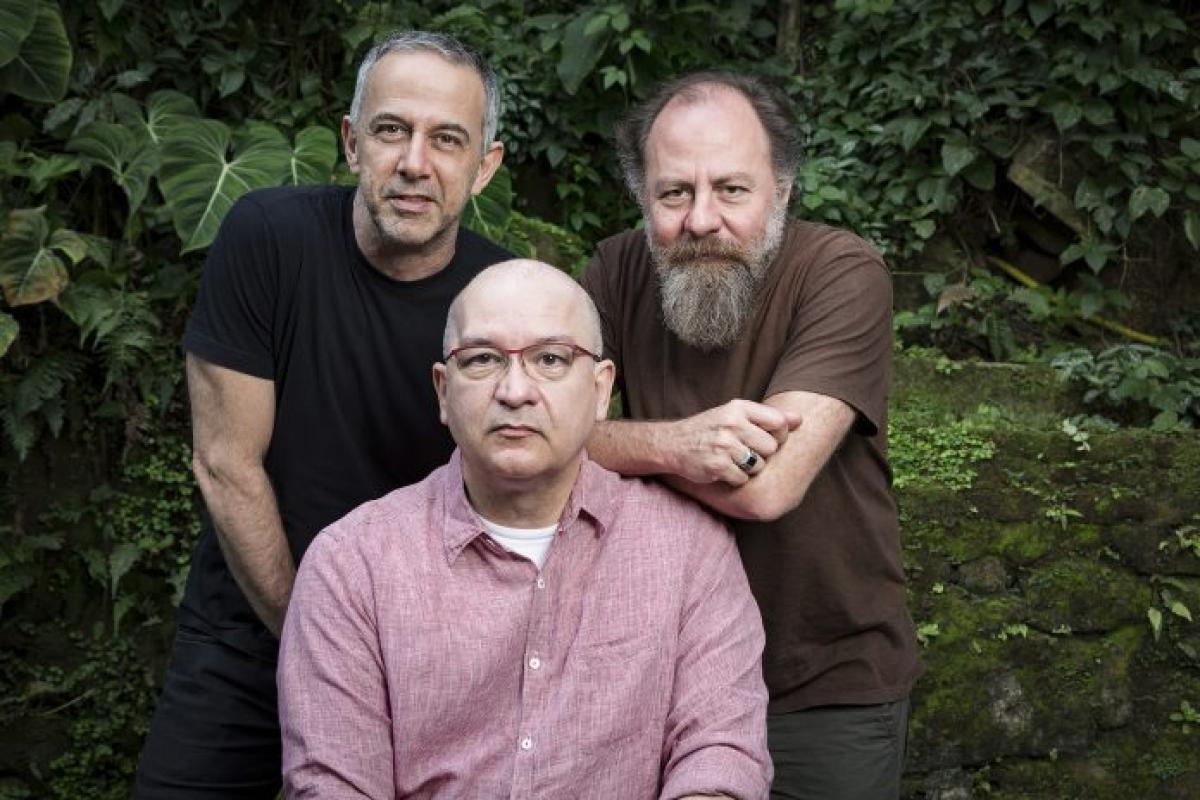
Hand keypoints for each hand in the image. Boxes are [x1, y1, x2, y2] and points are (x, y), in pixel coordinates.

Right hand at [667, 399, 801, 485]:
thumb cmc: (710, 429)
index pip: (779, 423)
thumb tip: (800, 419)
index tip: (764, 439)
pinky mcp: (717, 466)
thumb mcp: (735, 415)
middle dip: (761, 454)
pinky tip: (722, 469)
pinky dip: (735, 479)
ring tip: (731, 459)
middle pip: (771, 448)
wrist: (672, 443)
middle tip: (743, 452)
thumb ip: (767, 417)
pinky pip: (743, 479)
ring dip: (749, 468)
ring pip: (759, 465)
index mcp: (739, 408)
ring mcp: (724, 445)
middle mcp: (732, 424)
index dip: (779, 436)